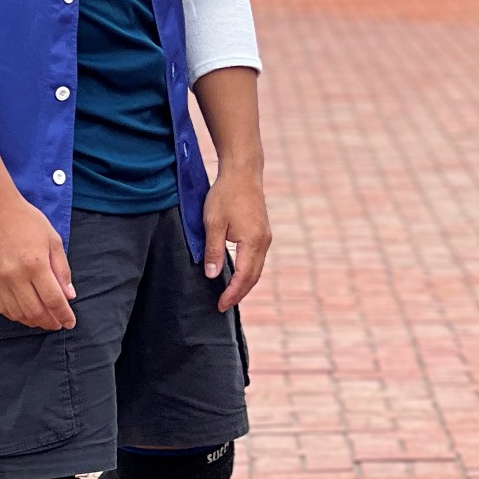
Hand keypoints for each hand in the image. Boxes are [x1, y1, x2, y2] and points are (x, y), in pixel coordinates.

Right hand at [0, 192, 74, 330]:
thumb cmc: (27, 222)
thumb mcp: (54, 240)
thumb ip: (62, 269)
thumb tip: (69, 295)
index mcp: (36, 264)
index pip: (53, 299)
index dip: (63, 314)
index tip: (70, 323)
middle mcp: (16, 276)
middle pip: (35, 311)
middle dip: (50, 322)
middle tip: (58, 324)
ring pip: (18, 313)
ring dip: (33, 322)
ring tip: (45, 321)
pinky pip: (2, 307)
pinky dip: (16, 316)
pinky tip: (25, 315)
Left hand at [203, 170, 271, 311]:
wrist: (243, 172)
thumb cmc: (226, 195)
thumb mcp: (213, 223)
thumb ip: (213, 251)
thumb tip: (213, 275)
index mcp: (252, 241)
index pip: (244, 277)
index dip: (232, 294)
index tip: (220, 306)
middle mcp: (263, 241)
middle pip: (254, 276)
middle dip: (239, 293)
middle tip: (222, 306)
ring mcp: (265, 236)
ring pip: (257, 268)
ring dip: (244, 284)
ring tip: (229, 294)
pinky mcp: (262, 232)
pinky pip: (257, 259)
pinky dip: (248, 272)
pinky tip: (237, 274)